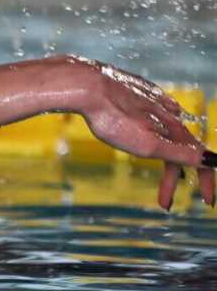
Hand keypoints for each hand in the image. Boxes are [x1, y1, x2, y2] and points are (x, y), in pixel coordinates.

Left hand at [72, 56, 214, 209]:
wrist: (85, 87)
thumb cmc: (113, 118)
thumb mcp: (147, 144)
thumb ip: (180, 153)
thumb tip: (212, 160)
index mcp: (174, 128)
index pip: (199, 159)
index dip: (205, 182)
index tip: (206, 202)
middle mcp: (169, 113)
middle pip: (179, 149)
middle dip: (174, 178)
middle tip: (164, 203)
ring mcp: (152, 101)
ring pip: (167, 133)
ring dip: (166, 159)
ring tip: (162, 175)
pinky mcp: (134, 94)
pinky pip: (153, 117)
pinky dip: (156, 135)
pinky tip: (151, 133)